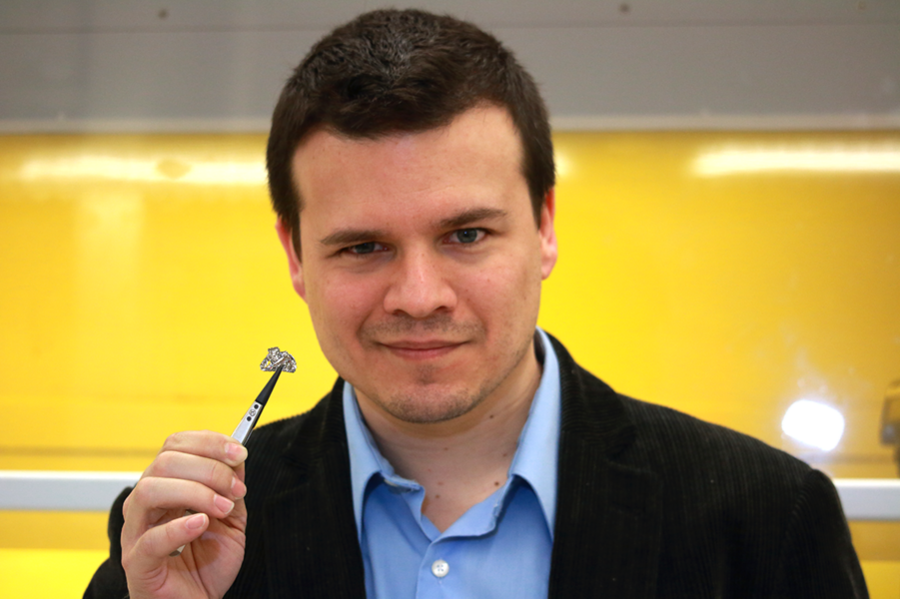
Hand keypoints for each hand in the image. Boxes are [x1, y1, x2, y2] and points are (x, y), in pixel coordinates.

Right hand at [121, 431, 248, 598]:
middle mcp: (144, 505)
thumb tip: (237, 456)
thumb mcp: (230, 518)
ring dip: (195, 492)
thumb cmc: (207, 565)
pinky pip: (150, 539)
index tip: (238, 452)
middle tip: (236, 488)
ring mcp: (136, 533)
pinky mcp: (138, 563)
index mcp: (164, 488)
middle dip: (209, 468)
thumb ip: (231, 487)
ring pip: (150, 490)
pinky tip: (201, 524)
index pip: (174, 446)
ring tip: (222, 509)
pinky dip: (178, 527)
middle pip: (164, 462)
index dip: (208, 442)